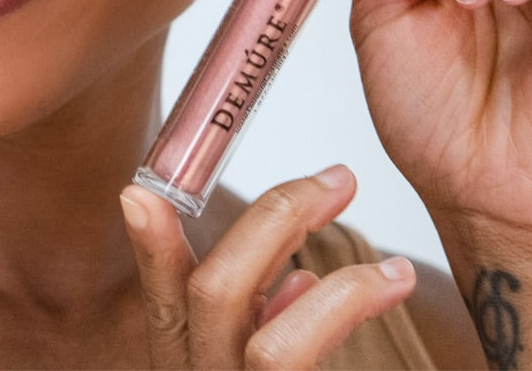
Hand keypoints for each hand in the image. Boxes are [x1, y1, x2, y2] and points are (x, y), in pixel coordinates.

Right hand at [120, 166, 414, 368]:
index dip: (150, 246)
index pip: (161, 301)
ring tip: (392, 261)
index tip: (139, 191)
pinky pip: (304, 363)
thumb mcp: (258, 368)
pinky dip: (348, 310)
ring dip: (336, 281)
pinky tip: (387, 287)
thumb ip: (264, 323)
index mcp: (188, 365)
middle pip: (212, 294)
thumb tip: (297, 276)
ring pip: (268, 340)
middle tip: (333, 179)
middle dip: (277, 219)